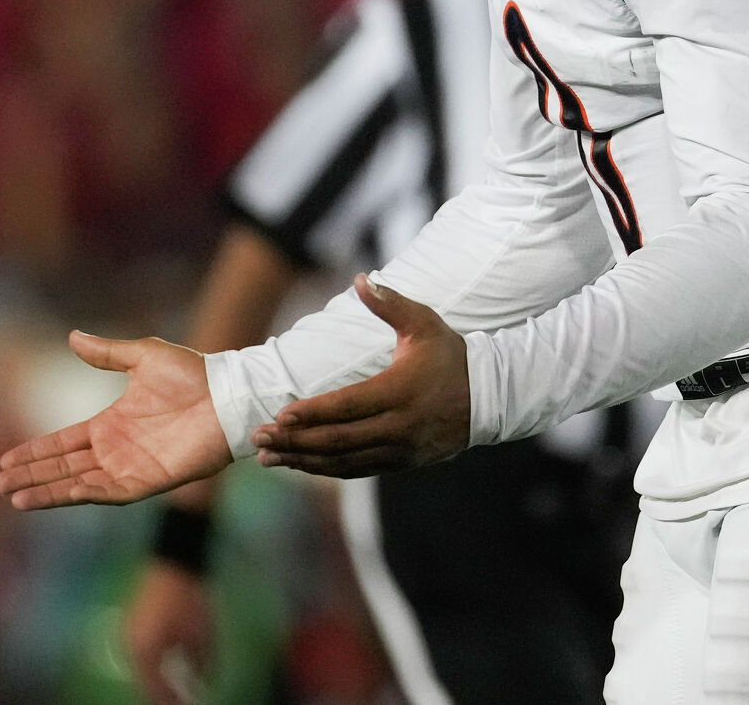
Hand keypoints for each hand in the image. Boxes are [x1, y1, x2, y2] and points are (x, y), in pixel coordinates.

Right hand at [0, 333, 230, 508]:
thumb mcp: (143, 355)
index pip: (62, 443)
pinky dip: (86, 494)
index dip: (35, 452)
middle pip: (63, 467)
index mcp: (110, 424)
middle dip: (32, 476)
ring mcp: (131, 467)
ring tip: (16, 498)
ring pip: (79, 484)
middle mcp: (115, 449)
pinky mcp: (150, 480)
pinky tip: (64, 494)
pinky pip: (111, 491)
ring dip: (49, 491)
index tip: (6, 460)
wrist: (228, 395)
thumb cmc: (193, 374)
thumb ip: (107, 352)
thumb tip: (72, 336)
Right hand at [125, 559, 211, 703]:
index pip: (156, 692)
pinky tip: (170, 669)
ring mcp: (128, 635)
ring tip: (178, 689)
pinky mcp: (132, 626)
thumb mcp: (203, 636)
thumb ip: (202, 666)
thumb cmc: (189, 598)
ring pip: (142, 671)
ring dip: (158, 681)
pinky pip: (142, 656)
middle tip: (182, 701)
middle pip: (146, 684)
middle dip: (164, 695)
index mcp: (145, 653)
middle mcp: (130, 648)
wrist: (175, 560)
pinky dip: (155, 667)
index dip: (172, 704)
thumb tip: (203, 688)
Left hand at [251, 275, 468, 476]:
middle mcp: (399, 426)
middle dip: (295, 442)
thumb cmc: (450, 355)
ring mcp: (401, 449)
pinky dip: (326, 469)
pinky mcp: (403, 462)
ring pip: (345, 461)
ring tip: (267, 458)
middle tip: (258, 439)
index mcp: (400, 391)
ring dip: (303, 461)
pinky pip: (358, 469)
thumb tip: (360, 278)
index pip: (348, 406)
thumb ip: (390, 304)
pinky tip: (299, 463)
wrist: (489, 396)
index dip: (312, 413)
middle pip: (339, 440)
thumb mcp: (424, 323)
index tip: (280, 415)